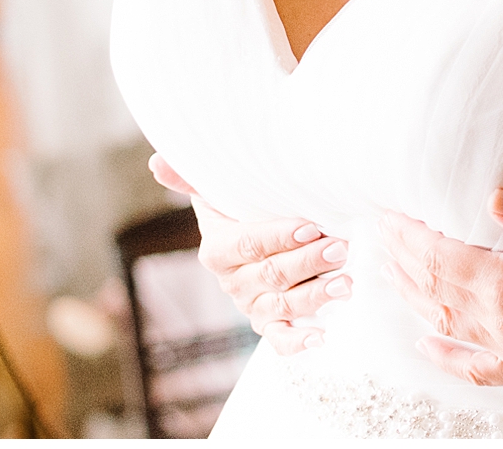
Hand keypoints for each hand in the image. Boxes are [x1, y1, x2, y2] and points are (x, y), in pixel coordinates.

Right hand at [148, 154, 350, 354]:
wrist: (251, 240)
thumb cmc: (241, 209)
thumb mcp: (218, 191)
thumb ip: (192, 178)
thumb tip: (158, 161)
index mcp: (218, 249)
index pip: (249, 244)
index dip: (279, 237)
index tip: (310, 228)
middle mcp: (233, 282)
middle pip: (272, 274)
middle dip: (309, 262)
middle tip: (341, 249)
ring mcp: (251, 305)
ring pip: (281, 305)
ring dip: (315, 296)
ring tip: (345, 283)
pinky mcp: (268, 324)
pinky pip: (279, 339)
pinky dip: (298, 342)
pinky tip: (320, 337)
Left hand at [381, 189, 502, 384]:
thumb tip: (494, 196)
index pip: (438, 259)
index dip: (406, 238)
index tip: (385, 218)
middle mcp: (502, 321)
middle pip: (432, 291)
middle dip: (399, 263)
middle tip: (377, 238)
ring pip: (445, 324)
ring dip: (412, 298)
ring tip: (389, 275)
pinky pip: (476, 368)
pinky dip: (446, 356)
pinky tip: (427, 343)